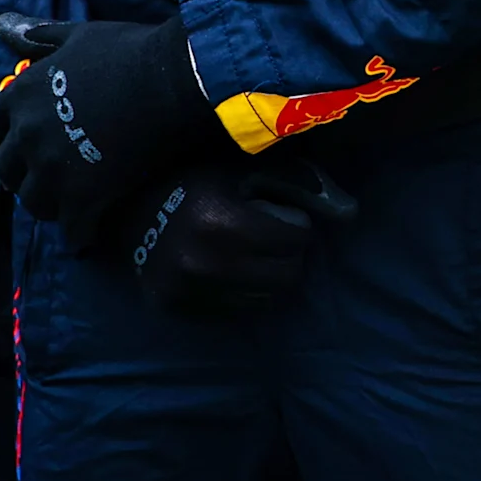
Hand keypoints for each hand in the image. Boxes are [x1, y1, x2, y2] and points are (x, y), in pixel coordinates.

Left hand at [0, 14, 215, 251]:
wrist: (177, 79)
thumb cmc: (131, 52)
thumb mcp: (80, 36)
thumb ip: (39, 36)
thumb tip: (1, 24)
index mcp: (21, 97)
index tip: (15, 154)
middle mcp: (28, 135)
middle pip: (8, 172)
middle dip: (25, 177)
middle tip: (51, 178)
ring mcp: (54, 168)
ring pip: (35, 203)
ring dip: (51, 205)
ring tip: (73, 204)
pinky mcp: (86, 194)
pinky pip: (72, 228)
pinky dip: (81, 232)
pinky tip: (92, 231)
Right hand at [125, 161, 354, 317]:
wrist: (128, 206)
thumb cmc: (200, 179)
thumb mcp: (249, 170)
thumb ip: (303, 185)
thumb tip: (352, 215)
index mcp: (221, 222)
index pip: (297, 239)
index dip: (296, 223)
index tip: (277, 212)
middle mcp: (202, 263)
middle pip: (288, 275)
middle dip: (289, 253)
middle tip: (269, 236)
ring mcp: (185, 290)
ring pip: (266, 298)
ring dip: (269, 276)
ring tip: (248, 251)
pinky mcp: (174, 308)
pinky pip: (236, 310)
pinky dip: (243, 292)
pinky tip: (226, 268)